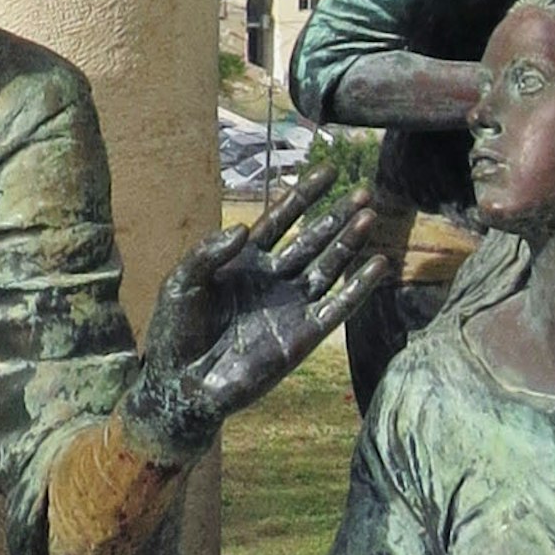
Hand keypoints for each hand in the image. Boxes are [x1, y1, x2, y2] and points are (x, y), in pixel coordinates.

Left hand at [124, 187, 393, 453]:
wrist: (182, 385)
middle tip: (364, 192)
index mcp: (244, 260)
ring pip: (328, 268)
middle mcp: (273, 279)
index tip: (328, 169)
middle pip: (313, 239)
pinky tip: (378, 266)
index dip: (304, 195)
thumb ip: (209, 252)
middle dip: (337, 216)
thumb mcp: (183, 282)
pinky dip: (358, 288)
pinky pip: (337, 308)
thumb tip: (245, 228)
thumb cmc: (176, 331)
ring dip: (349, 244)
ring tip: (370, 217)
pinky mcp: (303, 337)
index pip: (281, 219)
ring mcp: (290, 307)